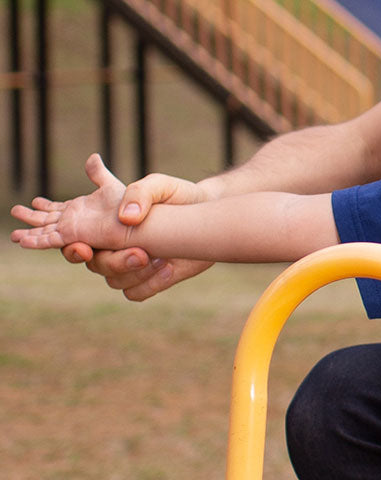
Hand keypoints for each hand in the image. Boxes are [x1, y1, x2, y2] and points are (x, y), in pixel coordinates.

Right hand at [11, 153, 131, 252]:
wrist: (139, 221)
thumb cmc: (130, 206)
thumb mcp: (110, 186)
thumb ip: (98, 174)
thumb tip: (93, 157)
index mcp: (81, 210)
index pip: (58, 209)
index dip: (46, 207)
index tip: (35, 202)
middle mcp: (75, 222)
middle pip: (46, 221)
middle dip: (31, 220)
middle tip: (15, 213)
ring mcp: (73, 230)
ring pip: (45, 232)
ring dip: (29, 233)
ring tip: (14, 236)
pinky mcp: (75, 236)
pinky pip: (52, 239)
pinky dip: (37, 240)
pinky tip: (24, 241)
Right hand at [56, 162, 213, 300]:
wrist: (207, 212)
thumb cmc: (177, 196)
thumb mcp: (160, 186)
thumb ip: (139, 193)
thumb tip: (125, 218)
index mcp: (104, 224)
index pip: (74, 241)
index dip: (73, 248)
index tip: (86, 248)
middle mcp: (113, 247)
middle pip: (95, 265)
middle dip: (115, 262)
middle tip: (142, 253)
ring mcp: (130, 265)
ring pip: (115, 281)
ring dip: (137, 273)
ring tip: (164, 255)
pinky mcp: (150, 279)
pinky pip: (136, 293)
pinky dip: (151, 284)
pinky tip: (170, 268)